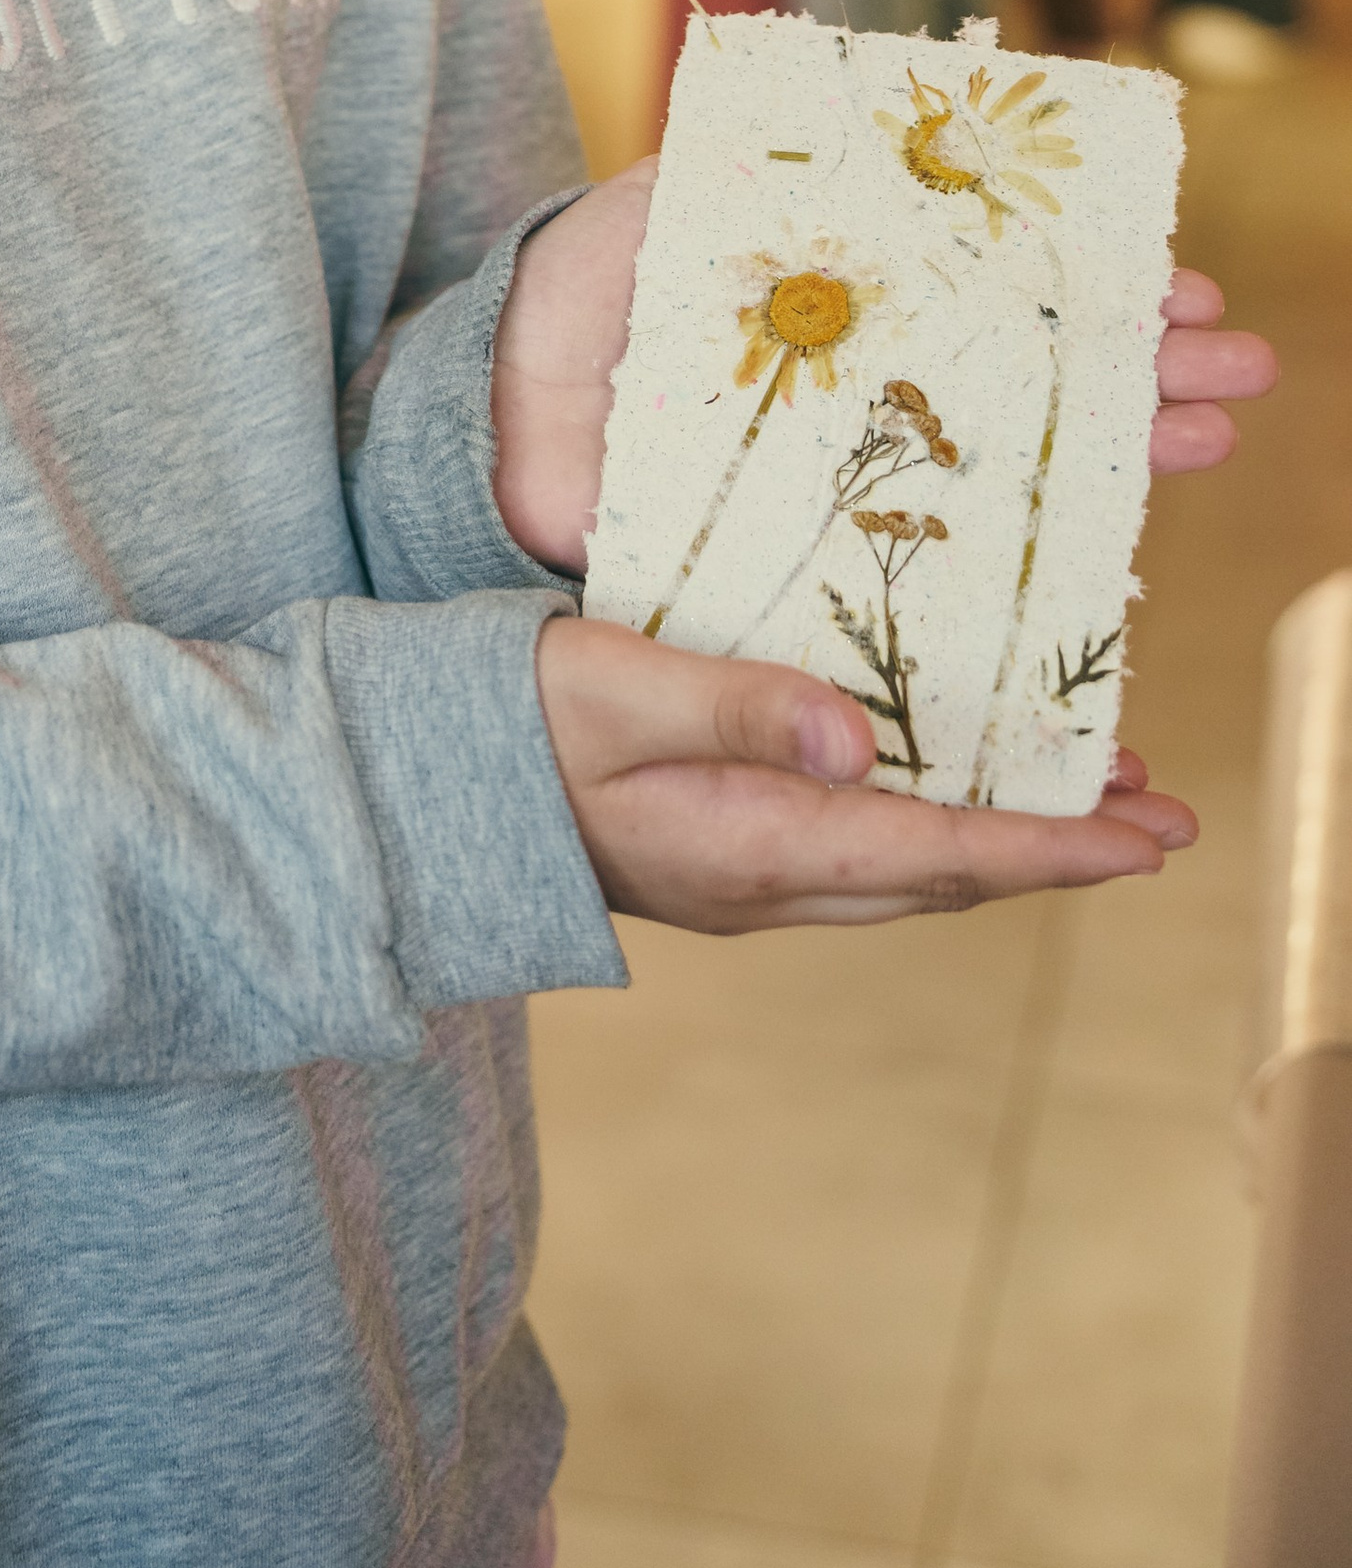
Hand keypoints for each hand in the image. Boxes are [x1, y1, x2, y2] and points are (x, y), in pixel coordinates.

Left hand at [492, 167, 1277, 578]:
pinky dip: (1030, 552)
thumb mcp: (637, 222)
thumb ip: (711, 186)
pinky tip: (1118, 553)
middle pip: (1029, 370)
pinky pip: (940, 555)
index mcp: (845, 300)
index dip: (1083, 286)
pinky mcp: (811, 548)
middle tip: (1237, 361)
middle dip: (1139, 364)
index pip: (994, 289)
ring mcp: (849, 464)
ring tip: (1215, 424)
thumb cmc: (569, 308)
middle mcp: (866, 380)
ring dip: (1121, 441)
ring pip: (1011, 456)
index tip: (1172, 281)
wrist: (496, 410)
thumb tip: (820, 149)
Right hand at [535, 616, 1195, 929]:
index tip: (1151, 836)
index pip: (942, 852)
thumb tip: (859, 740)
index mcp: (754, 844)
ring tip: (1080, 794)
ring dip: (999, 839)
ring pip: (908, 871)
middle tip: (1156, 810)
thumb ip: (737, 705)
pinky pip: (859, 856)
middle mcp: (766, 882)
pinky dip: (930, 826)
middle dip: (1058, 848)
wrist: (410, 796)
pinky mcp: (719, 858)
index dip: (1055, 846)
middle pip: (947, 876)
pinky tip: (939, 780)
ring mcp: (742, 881)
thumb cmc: (504, 720)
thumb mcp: (615, 686)